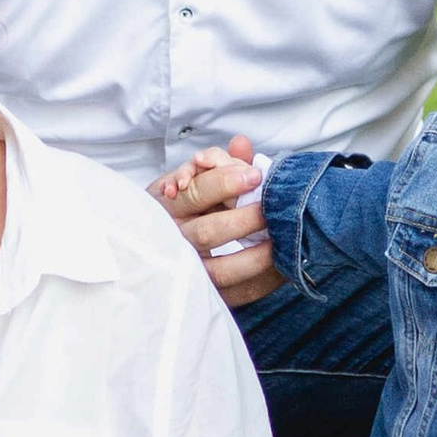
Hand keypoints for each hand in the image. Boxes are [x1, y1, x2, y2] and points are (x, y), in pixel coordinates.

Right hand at [151, 134, 281, 306]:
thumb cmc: (180, 209)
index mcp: (168, 207)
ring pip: (221, 269)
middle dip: (245, 220)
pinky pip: (237, 293)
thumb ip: (219, 163)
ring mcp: (188, 271)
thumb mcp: (188, 182)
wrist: (152, 250)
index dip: (224, 182)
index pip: (194, 193)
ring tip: (281, 239)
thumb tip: (242, 143)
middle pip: (208, 232)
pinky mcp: (206, 294)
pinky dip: (263, 280)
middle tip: (272, 209)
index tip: (255, 174)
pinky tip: (284, 265)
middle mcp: (174, 241)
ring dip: (256, 255)